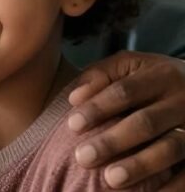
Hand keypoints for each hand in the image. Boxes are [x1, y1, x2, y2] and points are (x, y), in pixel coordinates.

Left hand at [68, 51, 184, 189]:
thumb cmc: (155, 79)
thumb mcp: (132, 65)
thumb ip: (102, 75)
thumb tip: (75, 98)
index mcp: (161, 75)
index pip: (125, 91)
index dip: (97, 108)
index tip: (72, 125)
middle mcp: (183, 100)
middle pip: (146, 122)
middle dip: (113, 141)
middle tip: (83, 158)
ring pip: (170, 148)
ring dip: (140, 165)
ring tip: (111, 180)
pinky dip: (172, 186)